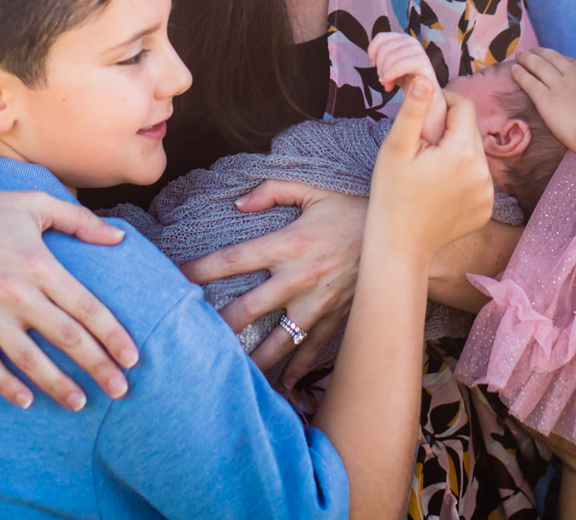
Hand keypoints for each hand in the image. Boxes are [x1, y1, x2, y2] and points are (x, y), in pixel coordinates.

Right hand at [0, 184, 138, 410]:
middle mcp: (17, 291)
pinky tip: (26, 401)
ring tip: (80, 402)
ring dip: (57, 384)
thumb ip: (80, 221)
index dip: (112, 335)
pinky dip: (6, 385)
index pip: (86, 307)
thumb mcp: (35, 203)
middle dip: (97, 366)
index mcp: (40, 263)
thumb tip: (120, 237)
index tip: (132, 358)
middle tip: (120, 390)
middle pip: (66, 337)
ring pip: (29, 358)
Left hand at [180, 181, 368, 385]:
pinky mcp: (336, 318)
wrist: (400, 236)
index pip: (233, 260)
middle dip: (217, 326)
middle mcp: (298, 278)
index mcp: (288, 244)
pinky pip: (312, 350)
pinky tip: (281, 386)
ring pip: (277, 340)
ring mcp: (318, 304)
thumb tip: (238, 203)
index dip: (200, 270)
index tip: (175, 279)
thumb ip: (273, 190)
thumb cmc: (355, 207)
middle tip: (189, 340)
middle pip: (247, 309)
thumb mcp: (314, 188)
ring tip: (228, 374)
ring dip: (252, 359)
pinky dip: (297, 370)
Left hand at [368, 33, 444, 143]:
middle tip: (379, 74)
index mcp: (415, 74)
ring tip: (384, 80)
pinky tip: (389, 85)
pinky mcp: (432, 91)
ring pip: (413, 47)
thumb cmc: (409, 133)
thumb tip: (376, 57)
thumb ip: (394, 78)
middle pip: (409, 41)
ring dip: (390, 59)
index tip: (371, 58)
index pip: (403, 40)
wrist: (425, 155)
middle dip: (386, 50)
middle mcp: (424, 75)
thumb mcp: (397, 98)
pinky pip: (418, 62)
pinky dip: (398, 66)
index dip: (384, 41)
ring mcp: (429, 82)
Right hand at [369, 87, 494, 263]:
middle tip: (422, 146)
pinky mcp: (487, 209)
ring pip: (475, 154)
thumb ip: (414, 111)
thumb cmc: (391, 195)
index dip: (443, 103)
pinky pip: (479, 178)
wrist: (400, 246)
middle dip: (449, 130)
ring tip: (430, 169)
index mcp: (462, 152)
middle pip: (470, 130)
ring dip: (457, 152)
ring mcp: (488, 193)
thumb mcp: (396, 148)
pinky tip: (441, 189)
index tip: (424, 115)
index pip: (464, 107)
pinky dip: (463, 176)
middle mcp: (484, 172)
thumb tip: (424, 79)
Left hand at [511, 47, 575, 157]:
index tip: (550, 57)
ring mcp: (558, 85)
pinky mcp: (545, 98)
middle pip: (552, 58)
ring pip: (538, 65)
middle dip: (540, 53)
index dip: (557, 58)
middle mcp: (572, 75)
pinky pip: (529, 82)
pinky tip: (514, 69)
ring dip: (527, 58)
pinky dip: (520, 73)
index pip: (569, 62)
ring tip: (519, 54)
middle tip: (531, 50)